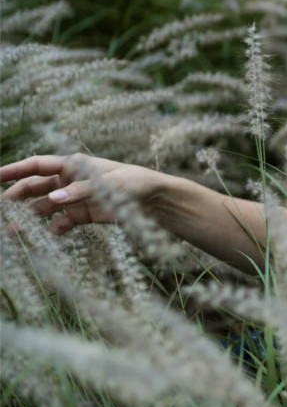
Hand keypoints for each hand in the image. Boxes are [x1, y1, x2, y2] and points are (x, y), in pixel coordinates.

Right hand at [1, 153, 154, 235]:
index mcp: (72, 165)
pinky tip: (42, 240)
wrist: (152, 199)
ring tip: (12, 232)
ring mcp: (74, 198)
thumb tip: (52, 199)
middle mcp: (69, 181)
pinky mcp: (83, 215)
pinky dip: (52, 231)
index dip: (15, 170)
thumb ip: (80, 192)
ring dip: (29, 218)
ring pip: (45, 207)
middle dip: (17, 196)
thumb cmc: (132, 183)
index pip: (37, 165)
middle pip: (35, 187)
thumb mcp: (107, 185)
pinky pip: (61, 223)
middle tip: (1, 207)